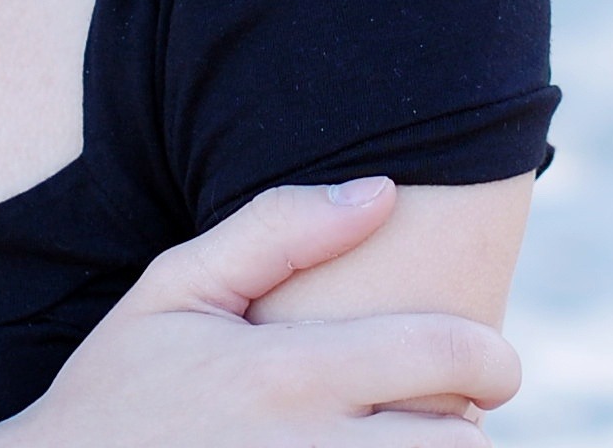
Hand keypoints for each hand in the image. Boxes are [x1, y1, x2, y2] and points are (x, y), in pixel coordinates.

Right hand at [0, 177, 522, 445]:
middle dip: (469, 427)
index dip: (492, 357)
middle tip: (450, 415)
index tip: (493, 363)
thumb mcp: (174, 290)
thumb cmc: (120, 387)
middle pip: (459, 446)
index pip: (444, 355)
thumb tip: (382, 191)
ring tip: (401, 444)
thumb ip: (278, 230)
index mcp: (286, 374)